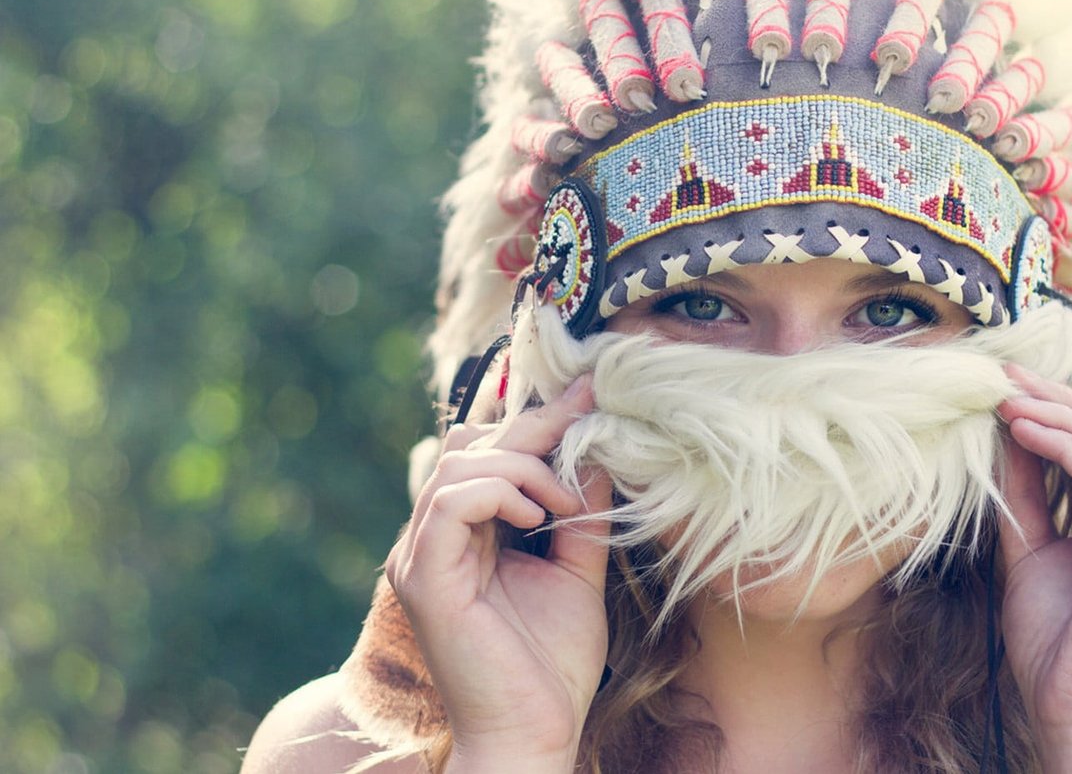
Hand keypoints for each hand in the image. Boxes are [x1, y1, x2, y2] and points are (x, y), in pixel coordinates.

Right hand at [384, 376, 611, 766]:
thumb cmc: (552, 665)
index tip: (594, 391)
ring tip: (567, 504)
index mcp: (463, 535)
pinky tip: (541, 516)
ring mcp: (420, 556)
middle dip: (536, 429)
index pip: (487, 450)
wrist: (535, 732)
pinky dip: (502, 492)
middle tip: (590, 425)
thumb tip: (598, 449)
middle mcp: (432, 539)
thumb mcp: (578, 571)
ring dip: (525, 466)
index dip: (539, 417)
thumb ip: (581, 513)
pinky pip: (451, 501)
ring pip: (460, 463)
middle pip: (471, 444)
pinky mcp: (423, 577)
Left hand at [996, 365, 1071, 749]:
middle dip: (1064, 398)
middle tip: (1008, 377)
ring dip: (1059, 416)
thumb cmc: (1059, 646)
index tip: (1017, 386)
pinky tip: (1023, 433)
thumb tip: (1010, 430)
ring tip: (1007, 402)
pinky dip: (1064, 447)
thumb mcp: (1035, 550)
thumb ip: (1028, 494)